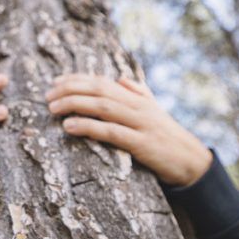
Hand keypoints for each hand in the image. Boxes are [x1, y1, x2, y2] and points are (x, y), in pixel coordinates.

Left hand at [45, 73, 212, 186]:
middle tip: (48, 96)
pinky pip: (111, 132)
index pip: (102, 81)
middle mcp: (137, 105)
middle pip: (99, 90)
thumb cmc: (167, 135)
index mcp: (136, 97)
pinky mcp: (141, 144)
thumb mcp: (154, 110)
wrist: (190, 160)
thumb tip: (121, 78)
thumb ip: (138, 93)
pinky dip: (88, 127)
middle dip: (70, 90)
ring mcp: (140, 123)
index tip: (55, 82)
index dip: (76, 79)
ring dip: (75, 105)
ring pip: (103, 107)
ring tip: (53, 108)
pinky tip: (70, 127)